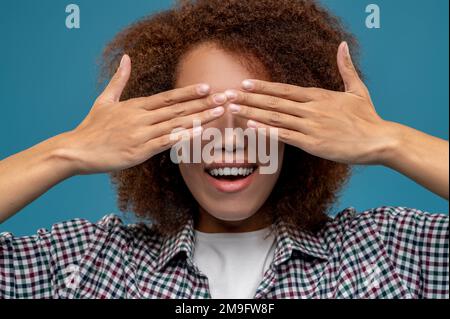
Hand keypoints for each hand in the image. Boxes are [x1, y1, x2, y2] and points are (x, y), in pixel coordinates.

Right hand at [62, 55, 225, 173]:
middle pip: (177, 109)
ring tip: (219, 112)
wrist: (77, 150)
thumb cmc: (92, 126)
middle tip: (224, 97)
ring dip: (200, 117)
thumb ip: (119, 79)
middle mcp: (141, 118)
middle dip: (203, 102)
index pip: (168, 97)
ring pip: (176, 124)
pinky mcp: (139, 151)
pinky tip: (199, 133)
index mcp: (135, 106)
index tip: (207, 87)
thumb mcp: (105, 99)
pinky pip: (165, 143)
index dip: (189, 92)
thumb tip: (126, 58)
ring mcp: (141, 134)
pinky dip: (183, 137)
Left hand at [225, 42, 398, 164]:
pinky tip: (251, 126)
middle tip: (228, 95)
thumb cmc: (367, 117)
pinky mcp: (313, 143)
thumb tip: (343, 45)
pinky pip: (285, 136)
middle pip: (274, 102)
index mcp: (319, 96)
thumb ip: (346, 67)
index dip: (263, 87)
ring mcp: (311, 126)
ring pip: (276, 117)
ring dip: (252, 112)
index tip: (245, 83)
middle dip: (249, 98)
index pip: (284, 89)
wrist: (379, 140)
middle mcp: (312, 109)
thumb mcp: (357, 89)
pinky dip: (267, 130)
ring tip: (233, 109)